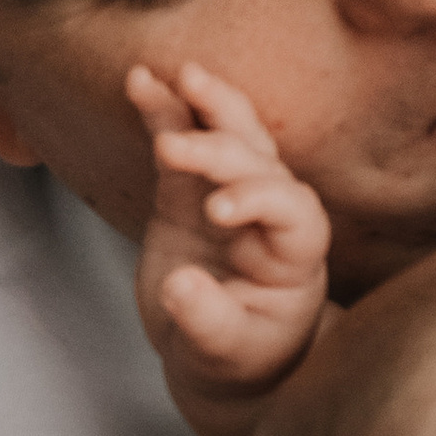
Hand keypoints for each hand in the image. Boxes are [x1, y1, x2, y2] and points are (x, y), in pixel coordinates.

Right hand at [127, 63, 330, 419]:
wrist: (220, 354)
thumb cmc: (237, 358)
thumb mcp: (224, 354)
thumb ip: (208, 321)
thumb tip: (180, 286)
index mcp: (296, 256)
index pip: (293, 212)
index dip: (260, 201)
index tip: (217, 212)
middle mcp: (272, 215)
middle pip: (261, 164)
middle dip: (219, 150)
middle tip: (173, 147)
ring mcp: (231, 194)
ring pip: (231, 136)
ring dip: (206, 105)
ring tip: (176, 77)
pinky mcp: (189, 191)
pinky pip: (182, 141)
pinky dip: (165, 111)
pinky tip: (139, 81)